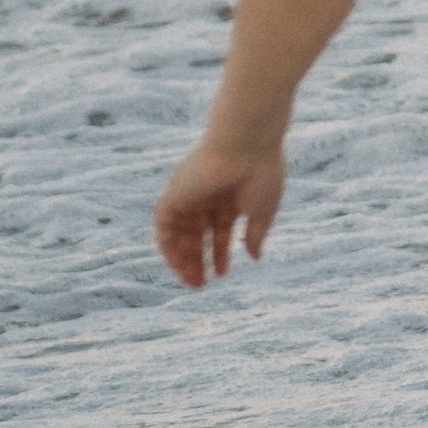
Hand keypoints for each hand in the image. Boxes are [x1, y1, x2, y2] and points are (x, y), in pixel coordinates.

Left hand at [156, 132, 287, 285]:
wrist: (246, 143)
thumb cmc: (261, 172)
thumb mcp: (264, 210)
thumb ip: (256, 234)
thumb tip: (253, 257)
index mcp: (230, 196)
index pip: (219, 229)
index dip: (220, 253)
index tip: (222, 273)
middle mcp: (207, 195)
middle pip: (196, 234)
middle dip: (198, 259)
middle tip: (200, 284)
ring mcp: (189, 193)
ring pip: (179, 232)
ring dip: (182, 258)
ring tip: (191, 280)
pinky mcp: (175, 192)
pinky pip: (164, 224)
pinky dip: (167, 245)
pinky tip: (177, 264)